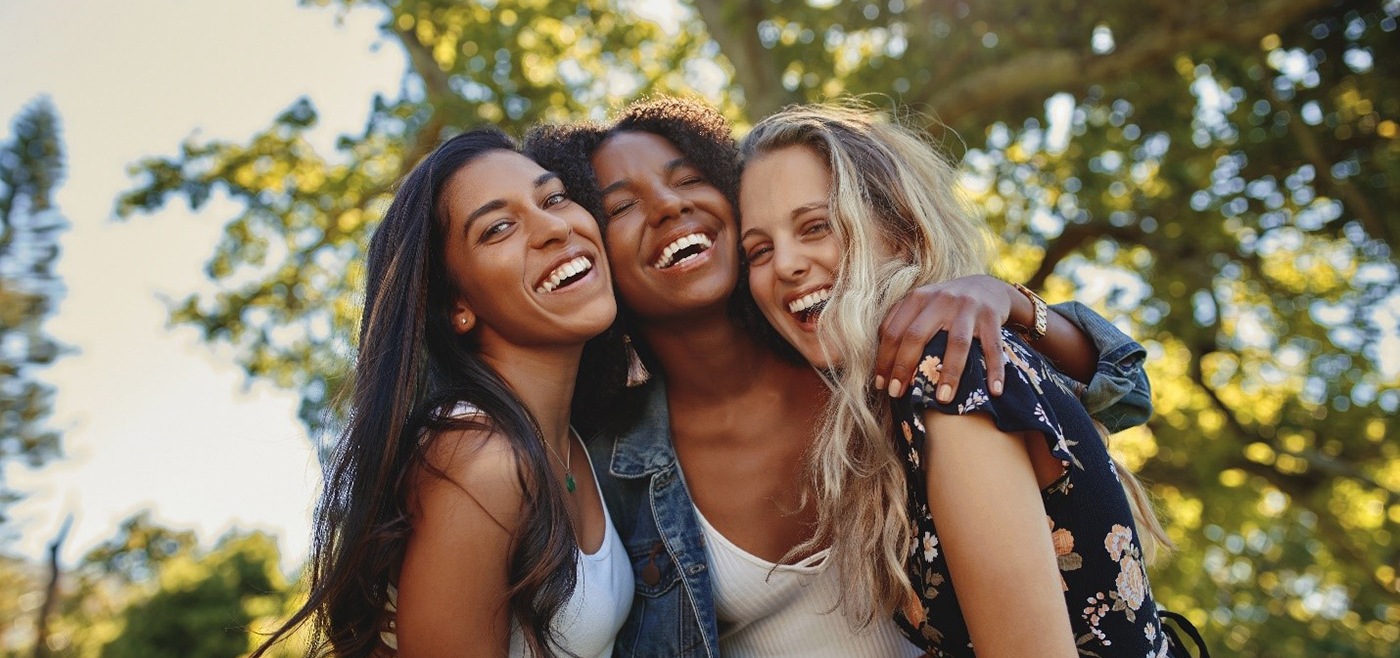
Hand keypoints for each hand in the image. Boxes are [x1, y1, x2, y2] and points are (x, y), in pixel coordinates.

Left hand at [875, 275, 1013, 401]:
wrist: (987, 287)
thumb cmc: (945, 306)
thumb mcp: (921, 306)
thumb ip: (900, 323)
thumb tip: (880, 361)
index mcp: (918, 298)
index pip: (893, 331)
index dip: (884, 359)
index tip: (881, 386)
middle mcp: (940, 300)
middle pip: (917, 336)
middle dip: (904, 368)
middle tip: (897, 394)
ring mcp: (967, 307)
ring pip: (957, 343)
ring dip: (950, 374)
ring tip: (942, 400)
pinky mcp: (991, 316)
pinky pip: (993, 347)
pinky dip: (995, 370)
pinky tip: (994, 391)